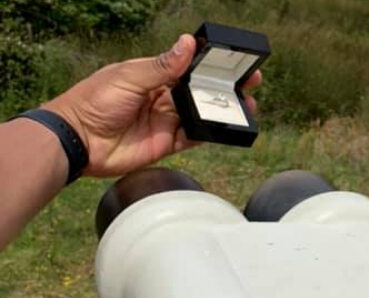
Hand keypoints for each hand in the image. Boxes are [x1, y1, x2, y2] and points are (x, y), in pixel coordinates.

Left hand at [42, 35, 261, 177]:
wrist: (79, 140)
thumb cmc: (94, 101)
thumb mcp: (129, 77)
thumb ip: (161, 66)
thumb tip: (187, 44)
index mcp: (153, 75)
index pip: (188, 67)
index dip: (210, 65)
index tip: (233, 60)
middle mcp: (162, 97)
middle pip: (200, 91)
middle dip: (225, 88)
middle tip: (249, 83)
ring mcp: (165, 121)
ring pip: (201, 115)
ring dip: (222, 111)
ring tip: (245, 108)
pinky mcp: (166, 144)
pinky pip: (193, 138)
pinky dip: (208, 134)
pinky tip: (222, 128)